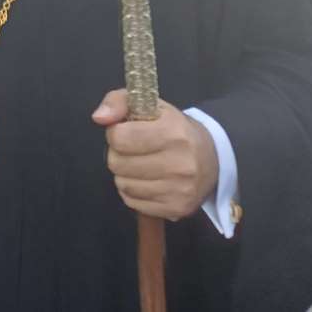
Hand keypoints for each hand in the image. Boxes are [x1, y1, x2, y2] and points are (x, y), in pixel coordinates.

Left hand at [93, 89, 218, 220]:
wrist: (214, 157)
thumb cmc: (174, 128)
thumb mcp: (150, 105)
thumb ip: (118, 102)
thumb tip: (98, 117)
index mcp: (173, 132)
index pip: (120, 138)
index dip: (116, 133)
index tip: (126, 131)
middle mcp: (179, 163)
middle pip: (117, 163)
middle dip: (118, 154)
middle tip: (133, 149)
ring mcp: (179, 190)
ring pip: (123, 184)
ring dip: (125, 173)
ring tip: (140, 164)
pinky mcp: (176, 209)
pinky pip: (133, 202)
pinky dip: (133, 191)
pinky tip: (147, 180)